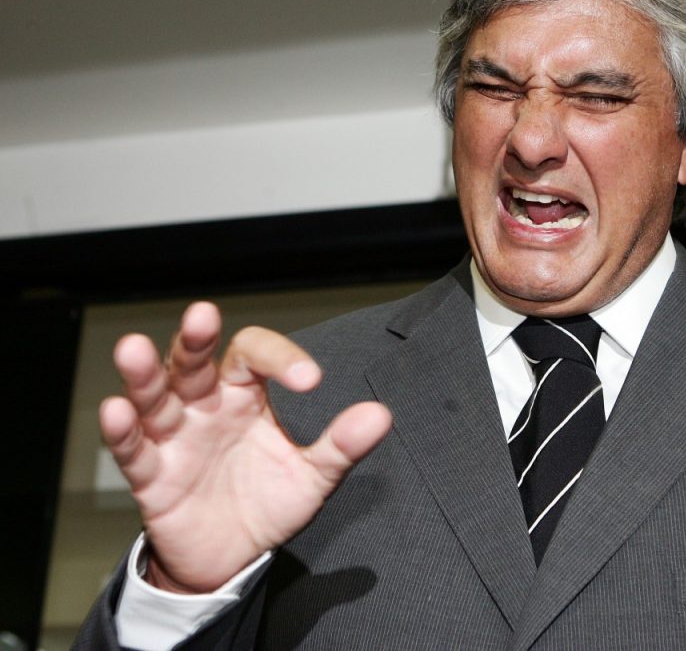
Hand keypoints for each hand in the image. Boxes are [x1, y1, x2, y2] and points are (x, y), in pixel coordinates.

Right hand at [99, 302, 391, 593]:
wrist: (232, 558)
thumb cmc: (268, 503)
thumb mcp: (313, 476)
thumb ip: (341, 445)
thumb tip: (381, 416)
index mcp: (245, 396)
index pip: (255, 356)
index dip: (280, 358)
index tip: (310, 380)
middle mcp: (205, 406)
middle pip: (194, 361)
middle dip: (195, 338)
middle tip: (202, 315)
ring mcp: (174, 437)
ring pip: (154, 396)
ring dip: (145, 374)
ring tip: (134, 349)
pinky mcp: (151, 475)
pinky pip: (132, 449)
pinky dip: (121, 431)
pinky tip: (116, 411)